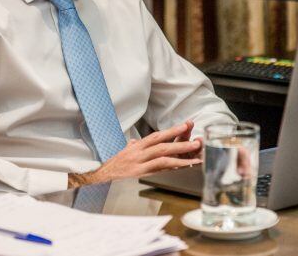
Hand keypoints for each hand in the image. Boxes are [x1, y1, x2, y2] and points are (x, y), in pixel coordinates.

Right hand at [69, 121, 201, 186]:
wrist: (101, 173)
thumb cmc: (115, 162)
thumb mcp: (126, 150)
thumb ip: (134, 145)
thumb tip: (137, 142)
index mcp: (138, 145)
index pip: (157, 135)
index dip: (172, 130)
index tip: (186, 125)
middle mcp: (139, 151)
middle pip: (162, 143)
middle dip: (180, 140)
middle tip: (196, 139)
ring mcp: (139, 162)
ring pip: (162, 155)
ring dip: (181, 153)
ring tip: (195, 151)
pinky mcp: (139, 172)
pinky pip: (159, 169)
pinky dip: (173, 167)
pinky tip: (185, 166)